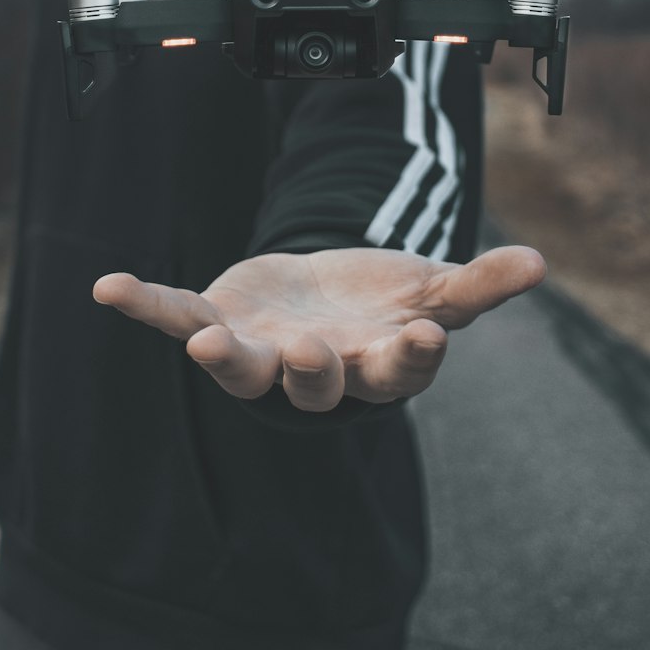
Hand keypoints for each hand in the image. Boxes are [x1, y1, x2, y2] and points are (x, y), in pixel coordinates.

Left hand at [93, 244, 544, 411]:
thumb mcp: (435, 290)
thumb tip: (541, 263)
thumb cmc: (384, 304)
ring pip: (246, 369)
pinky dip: (146, 305)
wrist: (325, 299)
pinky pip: (178, 316)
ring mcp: (264, 353)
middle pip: (316, 386)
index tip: (422, 337)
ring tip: (205, 343)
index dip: (409, 357)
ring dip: (225, 359)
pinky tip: (109, 286)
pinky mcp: (221, 322)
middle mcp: (318, 371)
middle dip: (315, 372)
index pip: (397, 372)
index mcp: (376, 365)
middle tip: (313, 354)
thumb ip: (481, 284)